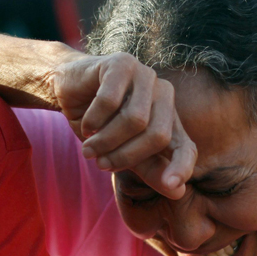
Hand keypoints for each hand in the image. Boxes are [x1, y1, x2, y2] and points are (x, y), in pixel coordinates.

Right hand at [52, 53, 194, 198]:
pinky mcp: (122, 63)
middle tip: (99, 163)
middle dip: (125, 156)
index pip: (186, 146)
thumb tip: (178, 192)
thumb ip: (149, 169)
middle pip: (158, 135)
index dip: (182, 166)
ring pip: (134, 120)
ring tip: (89, 146)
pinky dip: (94, 119)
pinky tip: (86, 122)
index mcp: (169, 118)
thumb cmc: (99, 123)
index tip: (172, 186)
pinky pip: (110, 101)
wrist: (70, 91)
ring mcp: (145, 75)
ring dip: (105, 140)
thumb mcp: (123, 152)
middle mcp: (164, 94)